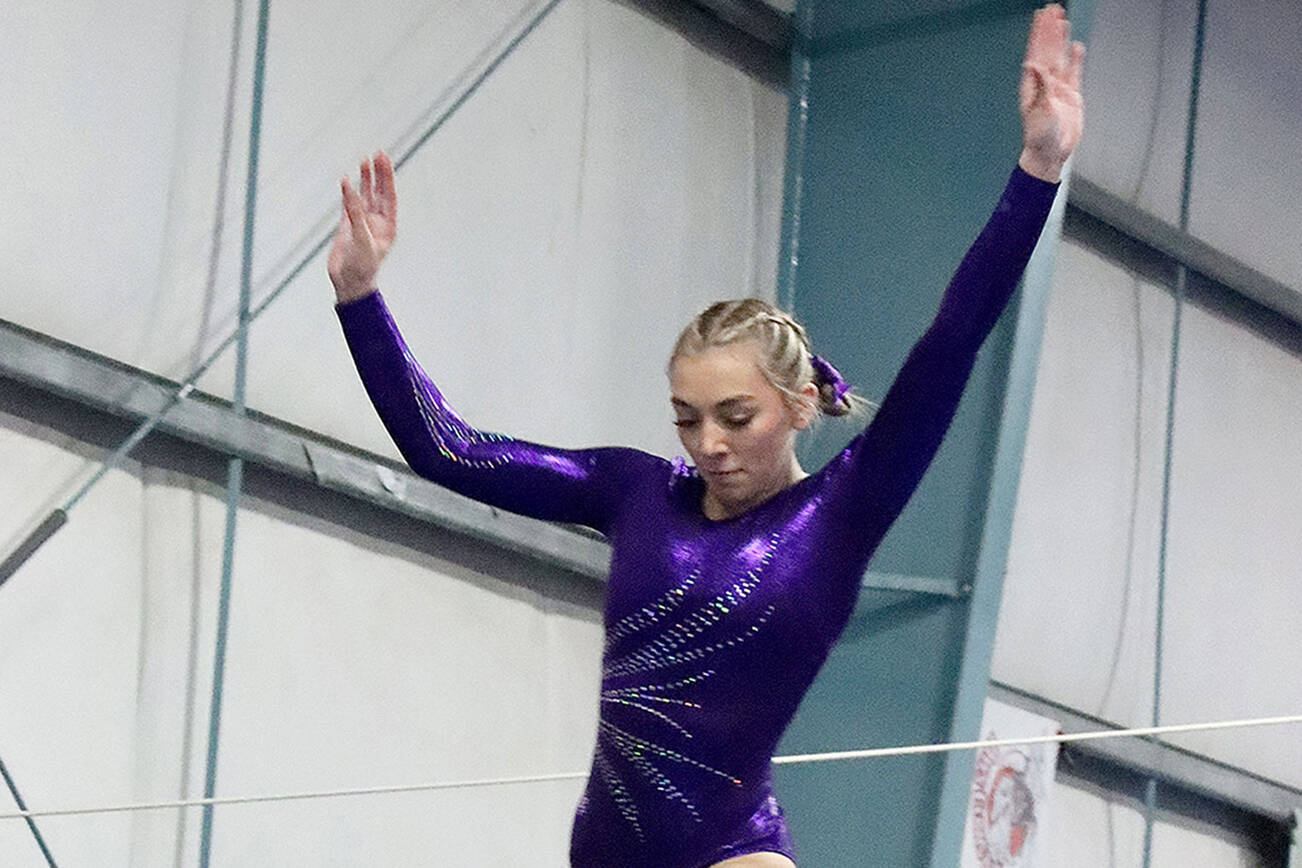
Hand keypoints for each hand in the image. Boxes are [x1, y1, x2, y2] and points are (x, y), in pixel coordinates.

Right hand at [328, 151, 396, 302]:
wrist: (349, 284)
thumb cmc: (363, 268)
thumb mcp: (362, 240)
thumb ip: (357, 215)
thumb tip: (352, 190)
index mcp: (388, 226)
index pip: (389, 195)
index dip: (387, 177)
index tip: (384, 160)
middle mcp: (377, 222)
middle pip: (378, 192)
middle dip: (378, 174)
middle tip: (377, 154)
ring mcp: (362, 223)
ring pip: (364, 196)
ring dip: (365, 180)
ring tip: (364, 161)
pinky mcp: (347, 227)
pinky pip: (348, 206)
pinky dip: (347, 193)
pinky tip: (346, 181)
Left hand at [1018, 4, 1084, 182]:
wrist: (1051, 153)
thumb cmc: (1039, 137)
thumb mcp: (1039, 111)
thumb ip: (1039, 87)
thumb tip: (1033, 65)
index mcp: (1033, 84)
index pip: (1037, 51)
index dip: (1040, 33)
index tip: (1042, 16)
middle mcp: (1044, 83)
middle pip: (1048, 49)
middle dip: (1049, 29)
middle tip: (1052, 9)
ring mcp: (1058, 88)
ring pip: (1060, 56)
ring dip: (1060, 39)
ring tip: (1061, 21)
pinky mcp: (1071, 95)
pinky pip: (1074, 71)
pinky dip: (1075, 59)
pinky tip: (1076, 46)